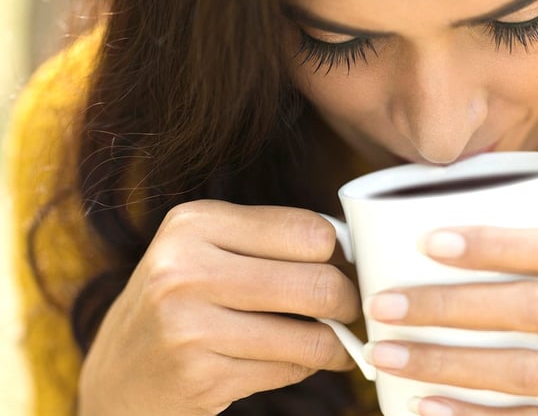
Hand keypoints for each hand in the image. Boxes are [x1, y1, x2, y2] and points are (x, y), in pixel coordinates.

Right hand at [78, 200, 359, 415]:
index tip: (343, 267)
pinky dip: (305, 367)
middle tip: (347, 309)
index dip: (339, 253)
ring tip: (333, 341)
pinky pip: (289, 370)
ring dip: (335, 343)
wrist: (121, 373)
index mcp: (195, 223)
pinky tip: (296, 361)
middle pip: (317, 283)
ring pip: (311, 335)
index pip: (309, 231)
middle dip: (347, 301)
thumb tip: (355, 248)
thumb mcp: (208, 249)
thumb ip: (271, 241)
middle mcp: (185, 269)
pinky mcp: (199, 376)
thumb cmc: (184, 301)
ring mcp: (188, 327)